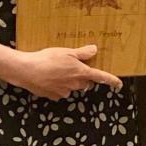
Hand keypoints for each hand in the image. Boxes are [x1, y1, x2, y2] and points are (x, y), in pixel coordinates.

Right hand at [8, 44, 122, 100]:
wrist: (27, 71)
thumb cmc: (47, 59)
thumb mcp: (66, 52)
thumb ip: (82, 53)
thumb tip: (94, 50)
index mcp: (81, 73)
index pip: (101, 77)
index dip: (111, 80)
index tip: (119, 84)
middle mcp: (75, 85)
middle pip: (86, 83)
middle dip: (84, 77)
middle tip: (74, 67)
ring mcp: (64, 92)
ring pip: (72, 87)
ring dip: (69, 81)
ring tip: (56, 70)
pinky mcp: (53, 96)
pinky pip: (60, 91)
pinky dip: (57, 85)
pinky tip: (48, 77)